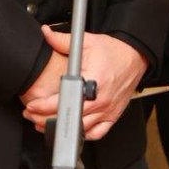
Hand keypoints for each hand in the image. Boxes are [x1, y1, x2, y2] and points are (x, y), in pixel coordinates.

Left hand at [23, 26, 147, 139]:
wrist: (135, 57)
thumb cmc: (114, 51)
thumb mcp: (87, 42)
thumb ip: (62, 40)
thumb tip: (46, 34)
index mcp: (93, 81)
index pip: (63, 101)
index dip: (44, 106)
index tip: (32, 106)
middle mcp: (101, 100)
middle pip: (69, 118)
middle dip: (46, 119)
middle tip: (33, 116)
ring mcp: (107, 110)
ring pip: (80, 129)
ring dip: (61, 129)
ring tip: (45, 124)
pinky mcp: (112, 116)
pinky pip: (96, 133)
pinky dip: (83, 134)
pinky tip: (71, 128)